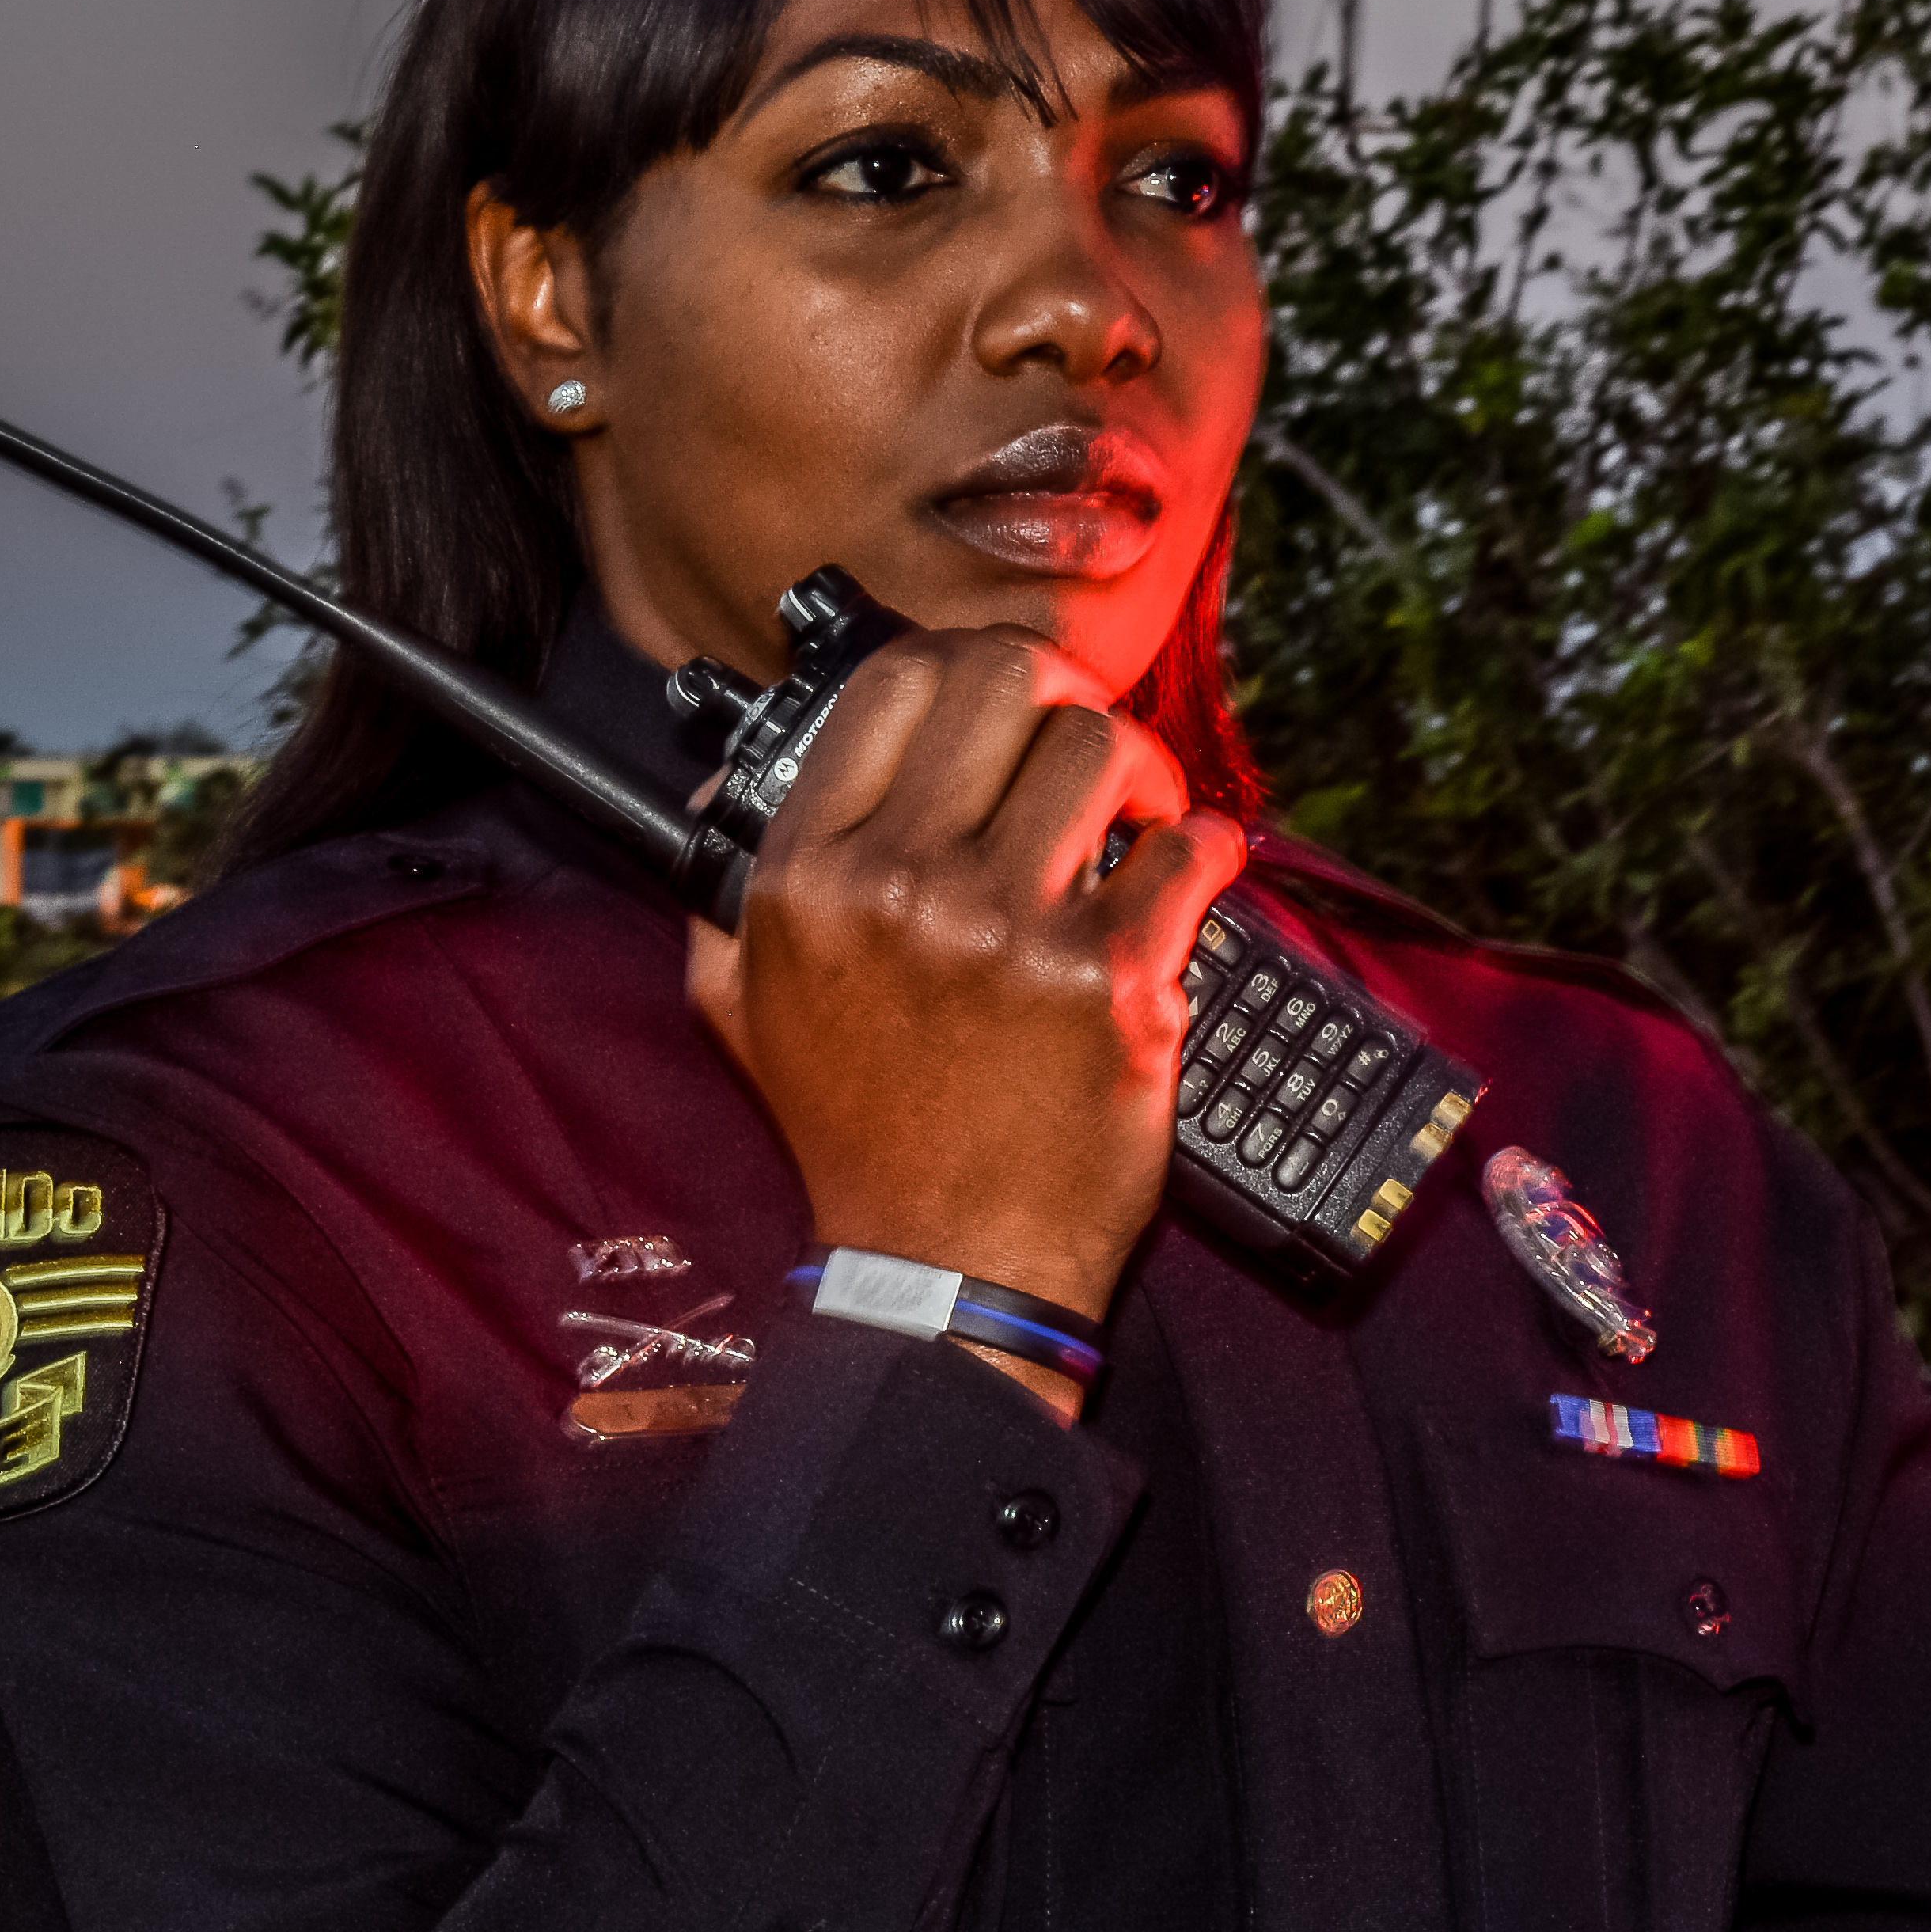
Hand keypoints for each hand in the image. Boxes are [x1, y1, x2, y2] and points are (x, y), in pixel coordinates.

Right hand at [684, 625, 1243, 1409]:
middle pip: (1006, 682)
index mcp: (808, 877)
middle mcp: (901, 885)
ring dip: (1140, 768)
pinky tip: (1198, 865)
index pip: (893, 682)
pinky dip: (1209, 846)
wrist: (945, 1267)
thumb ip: (726, 887)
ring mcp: (1008, 929)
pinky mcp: (1110, 979)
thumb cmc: (861, 1140)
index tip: (1004, 702)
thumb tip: (721, 784)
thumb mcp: (743, 1008)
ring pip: (1102, 748)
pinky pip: (1187, 850)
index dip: (965, 664)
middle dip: (1061, 693)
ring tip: (1140, 814)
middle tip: (1084, 742)